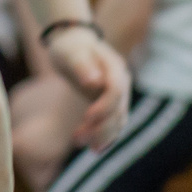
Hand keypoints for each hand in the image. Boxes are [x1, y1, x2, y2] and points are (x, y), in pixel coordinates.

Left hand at [44, 26, 131, 149]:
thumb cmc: (69, 47)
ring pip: (117, 120)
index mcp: (114, 67)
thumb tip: (94, 81)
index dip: (104, 106)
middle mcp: (122, 81)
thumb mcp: (70, 52)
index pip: (116, 90)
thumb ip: (81, 65)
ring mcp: (119, 94)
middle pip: (118, 110)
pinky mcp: (111, 103)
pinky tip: (93, 148)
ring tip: (78, 143)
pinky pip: (114, 123)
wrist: (73, 44)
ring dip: (102, 136)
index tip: (87, 118)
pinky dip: (106, 136)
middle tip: (77, 139)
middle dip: (101, 128)